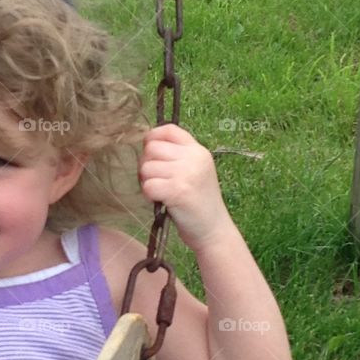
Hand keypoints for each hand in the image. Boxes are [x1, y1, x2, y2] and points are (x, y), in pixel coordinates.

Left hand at [139, 124, 231, 248]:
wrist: (213, 230)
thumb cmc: (198, 202)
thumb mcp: (194, 171)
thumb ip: (176, 156)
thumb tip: (146, 144)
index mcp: (198, 150)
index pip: (168, 129)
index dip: (152, 138)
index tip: (152, 155)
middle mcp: (194, 157)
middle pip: (152, 148)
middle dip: (146, 164)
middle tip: (156, 180)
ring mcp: (186, 173)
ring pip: (146, 167)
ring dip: (147, 182)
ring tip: (160, 192)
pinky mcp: (178, 191)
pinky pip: (148, 185)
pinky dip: (149, 195)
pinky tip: (160, 201)